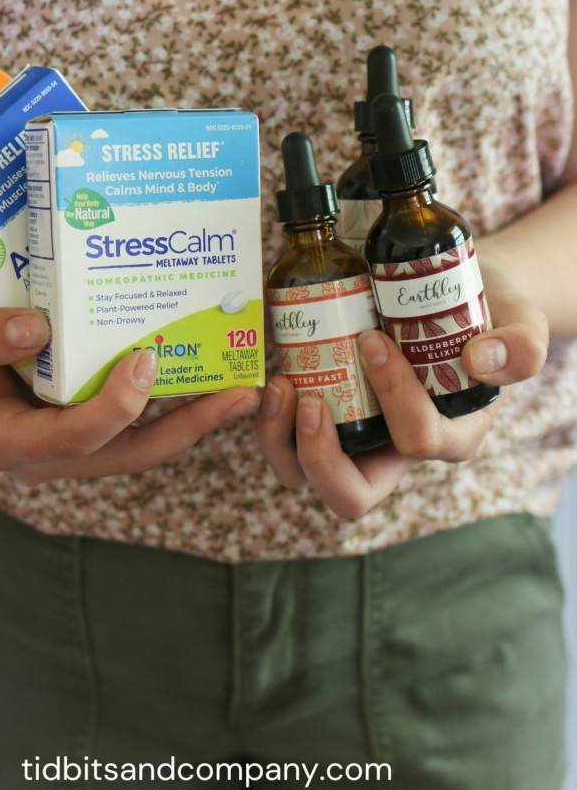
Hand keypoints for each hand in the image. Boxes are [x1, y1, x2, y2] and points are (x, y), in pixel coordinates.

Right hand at [0, 288, 259, 485]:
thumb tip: (34, 328)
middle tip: (239, 395)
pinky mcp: (84, 420)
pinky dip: (172, 402)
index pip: (72, 440)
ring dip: (192, 420)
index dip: (115, 408)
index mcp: (4, 443)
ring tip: (243, 389)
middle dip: (186, 428)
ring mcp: (68, 440)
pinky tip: (207, 372)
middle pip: (126, 454)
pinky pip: (135, 420)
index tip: (146, 360)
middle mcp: (43, 454)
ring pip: (140, 444)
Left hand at [255, 255, 548, 519]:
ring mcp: (356, 439)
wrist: (451, 294)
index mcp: (448, 437)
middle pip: (349, 495)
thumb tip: (482, 361)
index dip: (393, 396)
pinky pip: (286, 440)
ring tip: (279, 387)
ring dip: (279, 440)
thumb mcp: (521, 322)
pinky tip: (270, 379)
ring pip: (304, 475)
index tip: (373, 340)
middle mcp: (396, 451)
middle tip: (307, 400)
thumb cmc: (487, 313)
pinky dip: (269, 419)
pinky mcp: (324, 417)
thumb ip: (521, 346)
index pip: (416, 440)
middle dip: (319, 458)